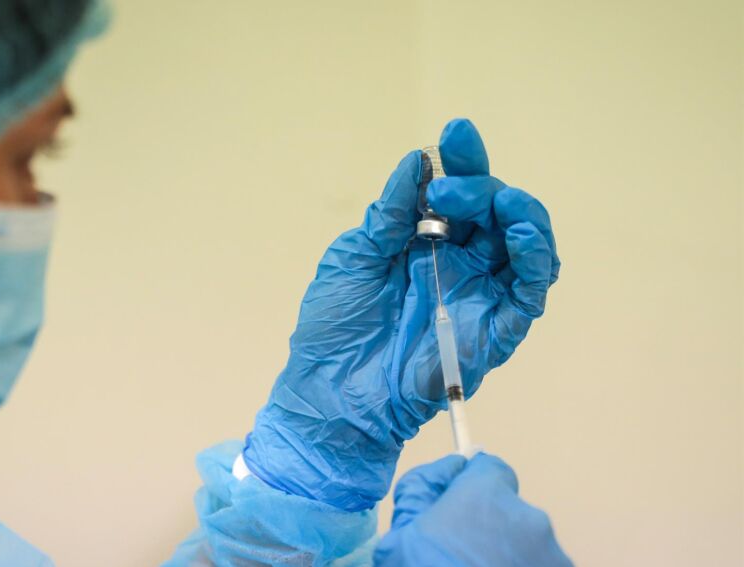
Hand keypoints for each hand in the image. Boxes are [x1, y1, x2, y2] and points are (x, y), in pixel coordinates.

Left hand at [242, 119, 559, 510]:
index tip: (454, 133)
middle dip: (480, 186)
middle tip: (445, 191)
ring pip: (526, 246)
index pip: (458, 193)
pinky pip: (528, 294)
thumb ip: (388, 215)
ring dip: (522, 215)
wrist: (331, 394)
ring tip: (501, 201)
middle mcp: (461, 262)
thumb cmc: (335, 327)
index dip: (463, 161)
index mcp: (426, 241)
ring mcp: (481, 296)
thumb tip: (416, 163)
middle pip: (495, 212)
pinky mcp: (494, 332)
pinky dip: (535, 260)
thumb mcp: (353, 258)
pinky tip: (522, 235)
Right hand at [374, 453, 571, 566]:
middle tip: (462, 558)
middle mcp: (527, 518)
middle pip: (509, 510)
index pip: (490, 468)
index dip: (473, 487)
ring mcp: (551, 555)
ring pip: (528, 545)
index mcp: (485, 495)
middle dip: (491, 528)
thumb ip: (424, 486)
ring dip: (510, 557)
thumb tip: (452, 467)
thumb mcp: (400, 530)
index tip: (460, 506)